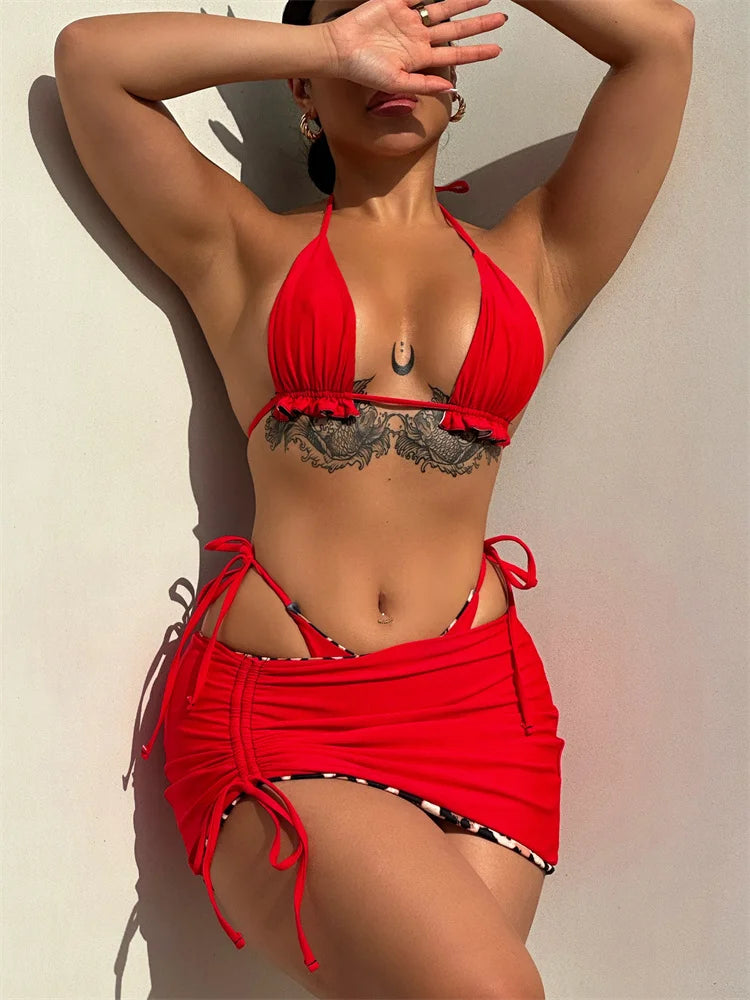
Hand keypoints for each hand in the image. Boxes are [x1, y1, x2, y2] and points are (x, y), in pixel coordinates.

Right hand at [322, 0, 506, 96]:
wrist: (339, 49)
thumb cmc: (363, 70)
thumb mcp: (395, 83)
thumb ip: (423, 84)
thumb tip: (450, 86)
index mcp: (419, 58)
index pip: (455, 54)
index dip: (476, 52)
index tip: (497, 50)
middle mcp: (418, 38)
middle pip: (455, 29)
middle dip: (478, 25)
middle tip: (501, 19)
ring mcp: (409, 19)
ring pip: (444, 8)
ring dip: (464, 2)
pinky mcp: (397, 2)